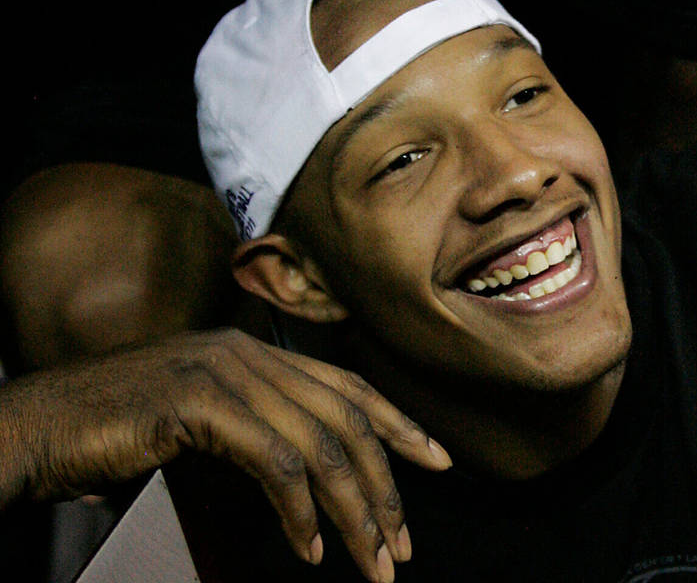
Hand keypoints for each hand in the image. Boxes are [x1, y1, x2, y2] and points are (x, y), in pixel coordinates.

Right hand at [0, 328, 450, 582]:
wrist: (36, 425)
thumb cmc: (109, 430)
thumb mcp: (198, 416)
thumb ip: (253, 424)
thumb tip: (309, 472)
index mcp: (254, 353)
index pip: (348, 386)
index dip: (399, 422)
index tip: (439, 460)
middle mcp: (248, 354)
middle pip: (346, 419)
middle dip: (385, 485)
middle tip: (401, 544)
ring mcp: (224, 374)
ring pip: (321, 446)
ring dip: (354, 511)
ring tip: (371, 562)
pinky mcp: (200, 404)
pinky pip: (275, 464)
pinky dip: (300, 513)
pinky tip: (309, 550)